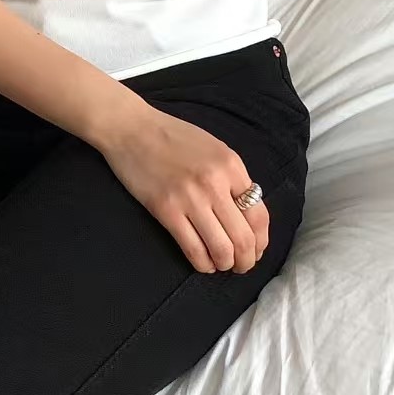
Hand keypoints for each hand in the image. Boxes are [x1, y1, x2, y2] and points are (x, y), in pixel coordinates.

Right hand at [99, 105, 268, 273]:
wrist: (132, 128)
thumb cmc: (173, 137)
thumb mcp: (214, 149)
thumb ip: (232, 178)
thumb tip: (246, 215)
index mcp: (231, 166)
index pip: (259, 215)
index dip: (261, 241)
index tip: (256, 251)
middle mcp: (215, 183)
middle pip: (243, 237)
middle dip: (246, 260)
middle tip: (242, 266)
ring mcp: (190, 198)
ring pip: (221, 248)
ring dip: (225, 264)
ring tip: (221, 265)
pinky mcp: (166, 211)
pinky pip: (193, 249)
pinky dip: (202, 263)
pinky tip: (203, 263)